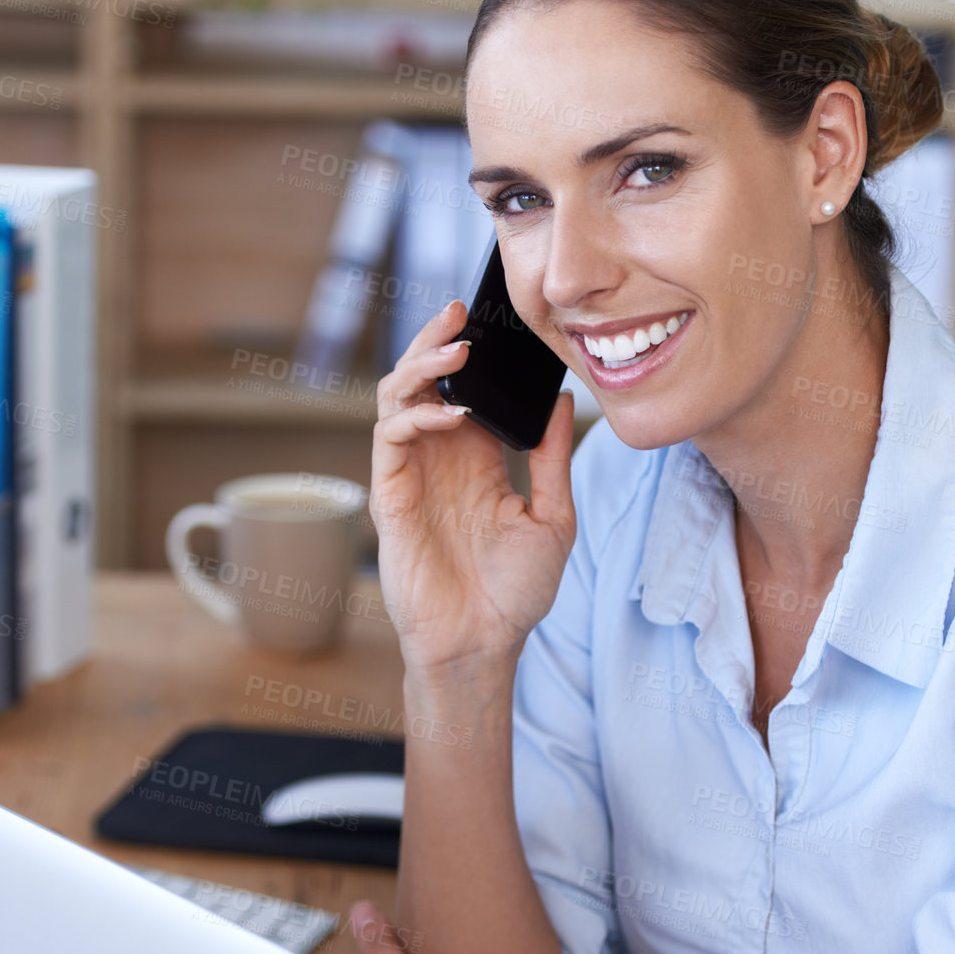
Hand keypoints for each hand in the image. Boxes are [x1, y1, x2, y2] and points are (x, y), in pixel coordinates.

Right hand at [370, 298, 577, 673]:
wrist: (483, 643)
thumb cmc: (515, 592)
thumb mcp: (553, 516)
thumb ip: (553, 457)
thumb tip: (564, 401)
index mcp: (479, 461)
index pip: (470, 392)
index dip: (478, 357)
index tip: (498, 323)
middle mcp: (442, 461)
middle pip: (427, 382)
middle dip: (438, 341)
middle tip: (459, 310)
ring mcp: (413, 476)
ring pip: (399, 399)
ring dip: (421, 367)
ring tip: (454, 351)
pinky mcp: (390, 495)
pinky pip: (390, 439)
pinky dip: (413, 416)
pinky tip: (445, 415)